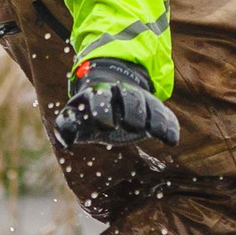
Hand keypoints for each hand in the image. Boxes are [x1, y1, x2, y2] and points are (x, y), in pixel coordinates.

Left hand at [53, 57, 179, 148]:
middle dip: (132, 110)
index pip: (100, 98)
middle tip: (133, 126)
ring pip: (149, 104)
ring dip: (153, 118)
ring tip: (156, 133)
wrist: (112, 92)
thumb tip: (64, 142)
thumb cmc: (89, 112)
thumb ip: (67, 127)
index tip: (107, 127)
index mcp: (98, 94)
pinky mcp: (155, 109)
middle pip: (129, 97)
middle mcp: (122, 93)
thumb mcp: (76, 118)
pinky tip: (171, 141)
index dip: (103, 110)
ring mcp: (140, 100)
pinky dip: (169, 126)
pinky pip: (165, 115)